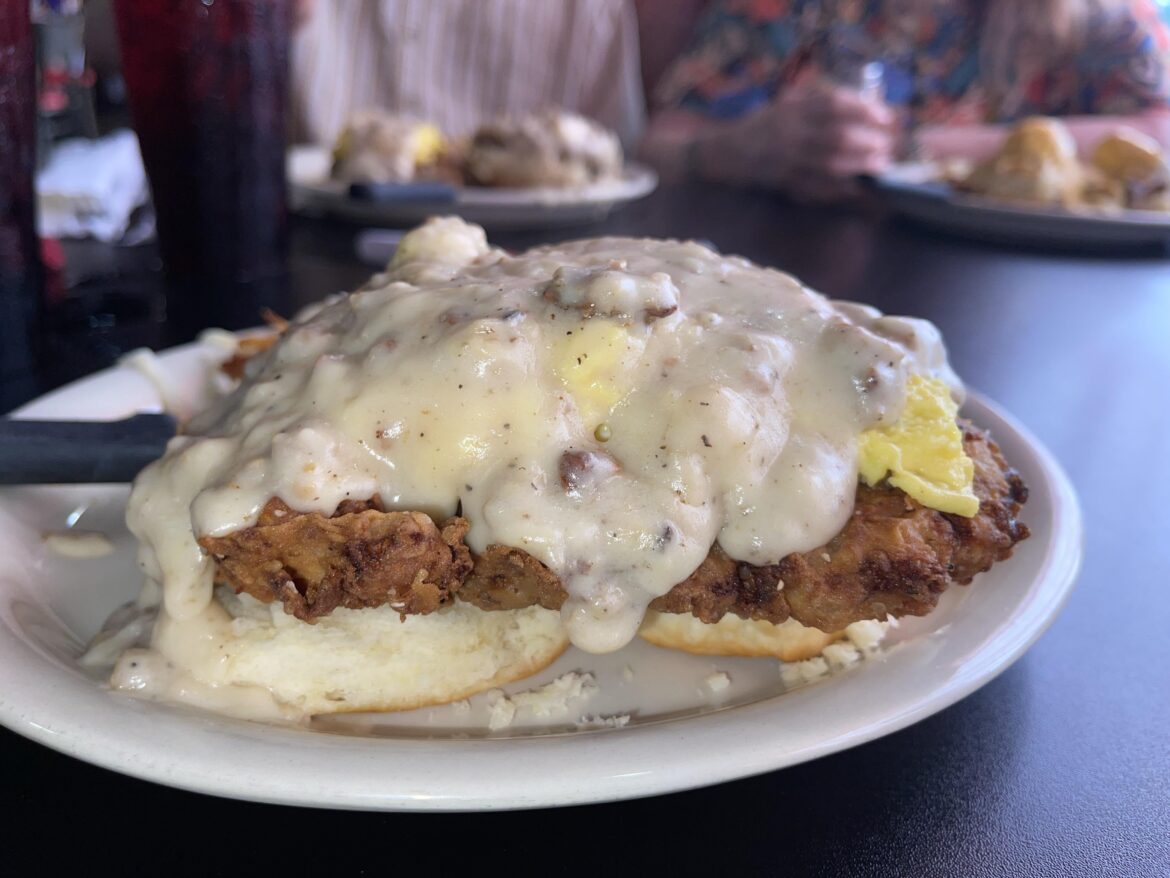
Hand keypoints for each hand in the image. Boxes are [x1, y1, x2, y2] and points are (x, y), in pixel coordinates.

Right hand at [736, 81, 894, 201]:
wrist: (727, 151)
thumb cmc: (764, 125)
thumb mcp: (788, 102)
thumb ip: (819, 101)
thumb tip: (865, 106)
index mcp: (792, 109)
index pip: (834, 104)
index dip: (864, 109)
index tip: (886, 116)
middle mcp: (789, 133)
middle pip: (836, 136)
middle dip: (867, 141)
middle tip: (887, 145)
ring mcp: (786, 160)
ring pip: (830, 164)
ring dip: (859, 165)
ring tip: (880, 165)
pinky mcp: (784, 182)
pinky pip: (817, 188)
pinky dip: (841, 188)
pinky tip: (859, 187)